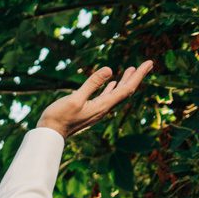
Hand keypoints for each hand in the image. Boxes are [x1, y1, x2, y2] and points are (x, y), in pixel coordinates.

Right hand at [37, 61, 153, 137]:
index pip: (127, 89)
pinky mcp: (90, 111)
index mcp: (103, 106)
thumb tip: (110, 70)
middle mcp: (104, 109)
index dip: (139, 75)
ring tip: (131, 70)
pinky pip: (106, 97)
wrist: (49, 135)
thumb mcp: (75, 98)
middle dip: (136, 77)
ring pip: (116, 94)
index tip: (149, 63)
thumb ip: (92, 84)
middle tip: (147, 64)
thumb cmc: (59, 117)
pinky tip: (112, 83)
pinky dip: (112, 88)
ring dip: (125, 81)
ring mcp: (97, 110)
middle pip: (125, 91)